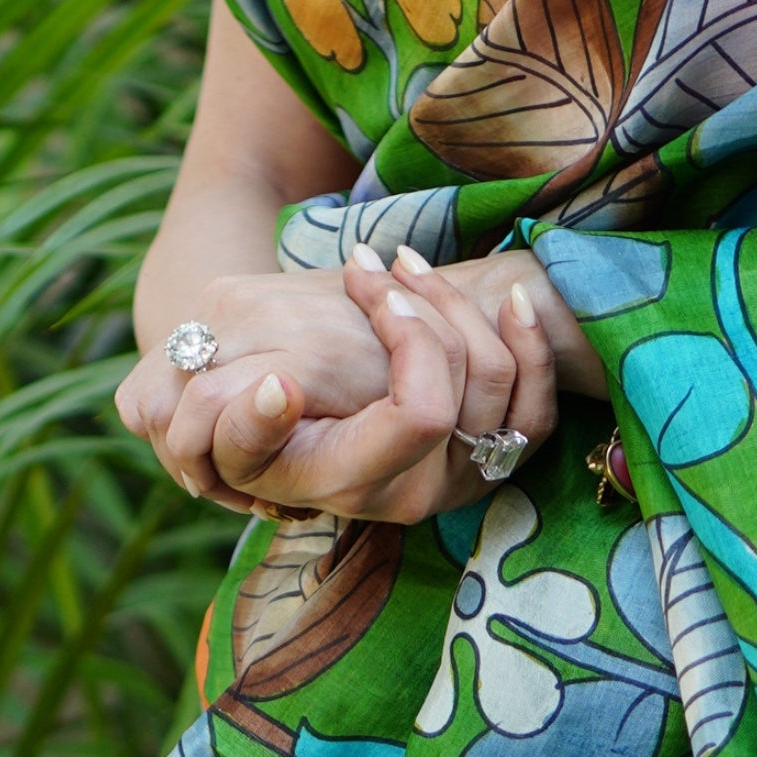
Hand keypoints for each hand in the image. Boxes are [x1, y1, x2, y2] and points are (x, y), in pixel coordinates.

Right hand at [145, 248, 561, 525]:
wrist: (283, 425)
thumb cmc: (240, 418)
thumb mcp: (214, 425)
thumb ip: (232, 422)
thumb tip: (277, 389)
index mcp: (356, 484)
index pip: (423, 413)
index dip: (408, 342)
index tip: (358, 280)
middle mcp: (423, 492)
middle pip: (471, 381)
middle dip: (426, 303)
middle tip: (371, 264)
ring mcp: (467, 476)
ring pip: (504, 376)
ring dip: (457, 301)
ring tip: (399, 263)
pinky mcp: (497, 453)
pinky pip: (542, 402)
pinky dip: (529, 339)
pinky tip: (507, 294)